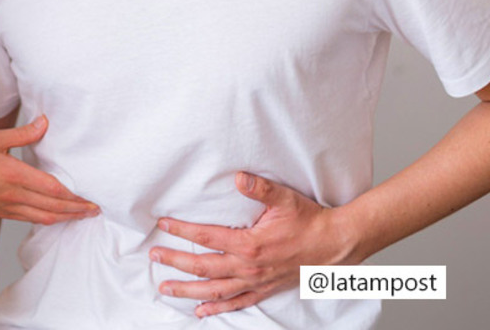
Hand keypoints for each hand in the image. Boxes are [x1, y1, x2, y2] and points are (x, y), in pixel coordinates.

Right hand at [0, 115, 99, 224]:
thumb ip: (22, 134)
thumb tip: (45, 123)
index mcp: (12, 174)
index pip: (51, 189)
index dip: (73, 196)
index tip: (89, 198)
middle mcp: (13, 194)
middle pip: (52, 207)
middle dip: (76, 210)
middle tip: (95, 210)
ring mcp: (8, 207)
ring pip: (44, 217)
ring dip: (66, 218)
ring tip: (83, 215)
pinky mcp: (4, 213)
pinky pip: (32, 219)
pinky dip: (49, 220)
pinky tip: (59, 217)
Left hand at [150, 172, 362, 317]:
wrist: (335, 245)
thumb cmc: (310, 221)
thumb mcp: (285, 199)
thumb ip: (259, 189)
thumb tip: (238, 178)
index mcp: (249, 244)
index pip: (206, 237)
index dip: (182, 231)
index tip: (162, 225)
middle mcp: (248, 267)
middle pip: (202, 267)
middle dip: (175, 262)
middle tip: (153, 256)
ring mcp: (255, 282)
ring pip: (214, 290)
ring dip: (187, 289)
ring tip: (165, 287)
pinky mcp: (264, 290)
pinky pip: (236, 303)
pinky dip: (216, 309)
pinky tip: (200, 311)